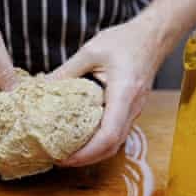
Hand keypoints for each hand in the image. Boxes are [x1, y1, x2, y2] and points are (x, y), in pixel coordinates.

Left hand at [48, 18, 161, 166]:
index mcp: (123, 93)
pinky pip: (116, 134)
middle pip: (111, 146)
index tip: (64, 158)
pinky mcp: (131, 110)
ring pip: (115, 143)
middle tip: (59, 159)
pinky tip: (82, 138)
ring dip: (92, 154)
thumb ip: (66, 71)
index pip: (108, 135)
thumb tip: (42, 88)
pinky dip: (99, 143)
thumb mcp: (90, 51)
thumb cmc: (125, 41)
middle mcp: (132, 107)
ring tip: (67, 152)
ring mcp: (134, 111)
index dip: (85, 153)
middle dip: (85, 159)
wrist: (153, 37)